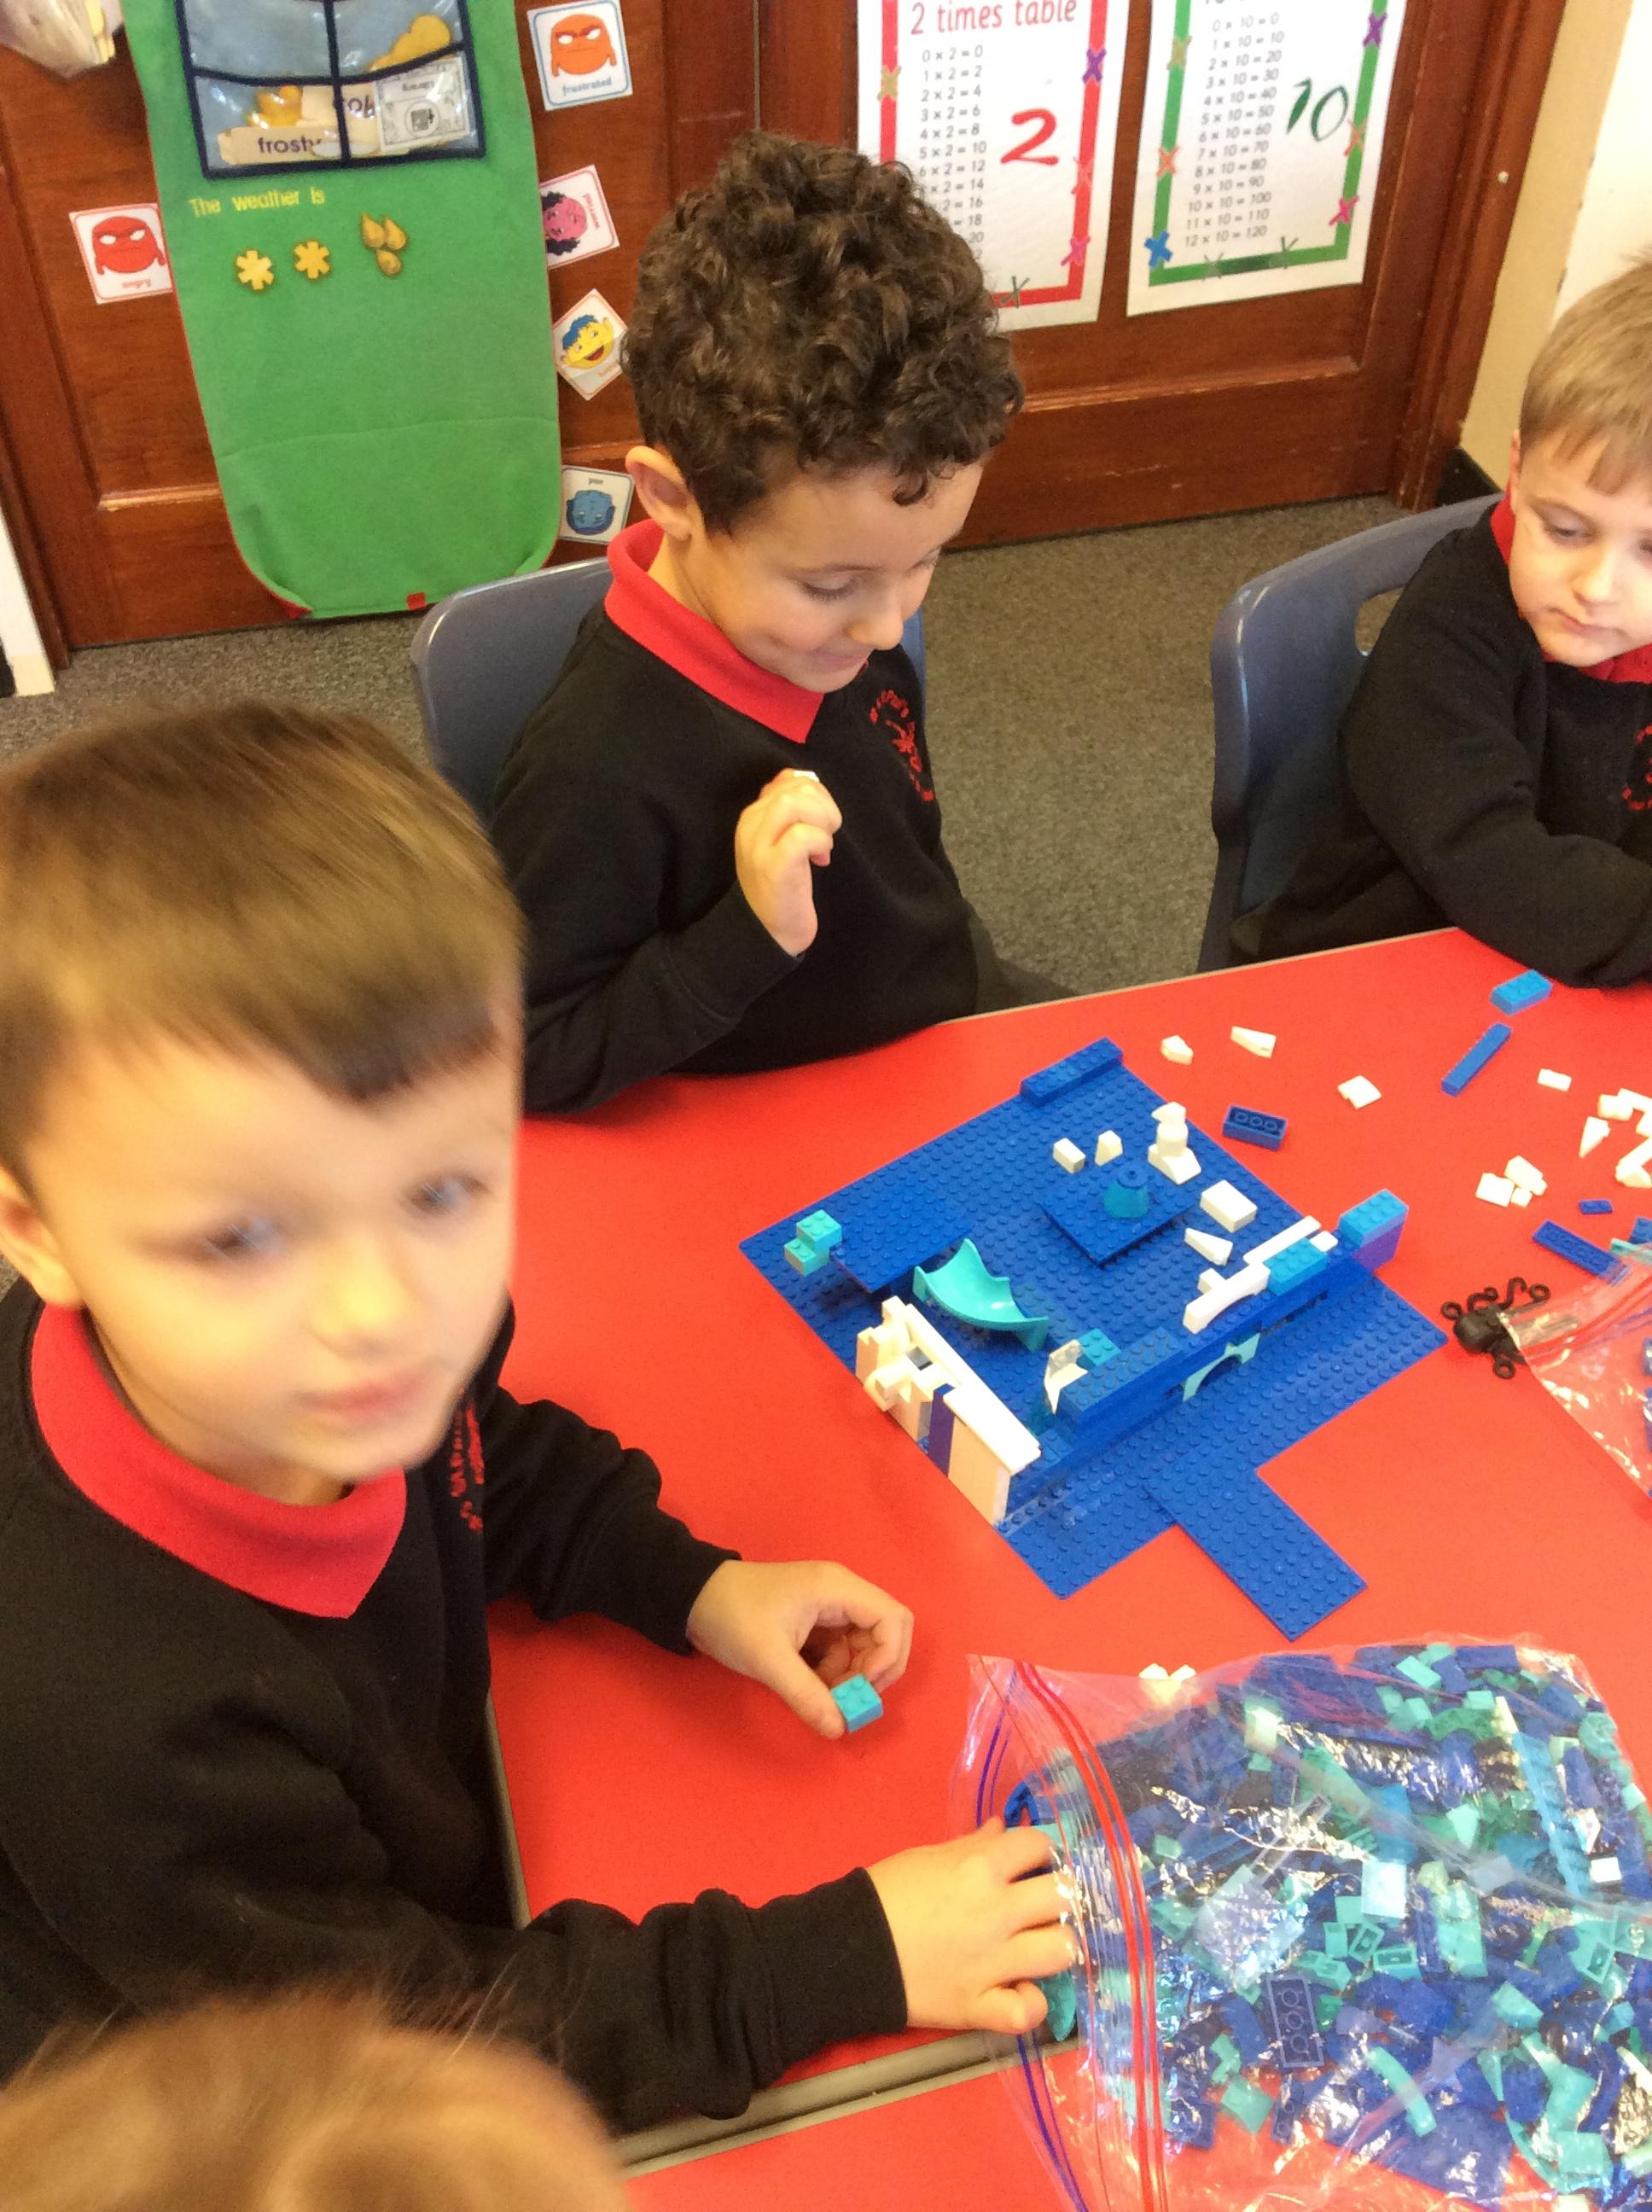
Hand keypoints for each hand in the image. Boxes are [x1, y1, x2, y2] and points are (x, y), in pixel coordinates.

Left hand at [685, 1559, 911, 1738]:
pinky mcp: (816, 1622)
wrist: (693, 1600)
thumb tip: (838, 1729)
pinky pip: (842, 1651)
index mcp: (837, 1589)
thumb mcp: (768, 1659)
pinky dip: (835, 1673)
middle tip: (849, 1698)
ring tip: (821, 1695)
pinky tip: (811, 1685)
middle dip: (875, 1670)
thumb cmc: (732, 1618)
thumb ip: (806, 1695)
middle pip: (887, 1633)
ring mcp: (829, 1608)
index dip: (888, 1658)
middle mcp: (841, 1593)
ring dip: (852, 1676)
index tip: (860, 1689)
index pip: (893, 1619)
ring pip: (865, 1646)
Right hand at [734, 769, 841, 955]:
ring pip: (794, 803)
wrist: (768, 931)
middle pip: (795, 788)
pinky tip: (821, 859)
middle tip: (828, 833)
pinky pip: (802, 835)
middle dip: (824, 805)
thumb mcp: (780, 840)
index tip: (821, 822)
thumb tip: (808, 781)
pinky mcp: (774, 867)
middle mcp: (750, 825)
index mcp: (753, 815)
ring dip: (822, 821)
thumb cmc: (783, 885)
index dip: (817, 793)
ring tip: (824, 845)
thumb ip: (789, 811)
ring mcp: (759, 846)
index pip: (789, 780)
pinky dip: (820, 842)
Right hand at [869, 1820, 1074, 2035]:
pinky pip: (1027, 2012)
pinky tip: (1020, 1991)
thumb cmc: (887, 1894)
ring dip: (1056, 1946)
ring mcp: (992, 1963)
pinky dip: (1029, 2004)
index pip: (1039, 1844)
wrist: (848, 1949)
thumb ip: (973, 1845)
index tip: (1035, 1862)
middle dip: (1060, 1895)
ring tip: (1039, 1946)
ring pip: (1061, 1951)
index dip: (1042, 1850)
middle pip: (1064, 1896)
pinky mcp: (979, 2006)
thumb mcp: (928, 1857)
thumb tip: (1004, 1830)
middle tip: (1043, 1904)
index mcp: (980, 1868)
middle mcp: (996, 1912)